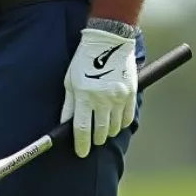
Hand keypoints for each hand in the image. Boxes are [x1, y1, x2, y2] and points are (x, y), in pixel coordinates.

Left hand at [61, 27, 138, 156]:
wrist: (108, 42)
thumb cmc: (83, 60)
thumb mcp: (69, 81)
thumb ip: (68, 105)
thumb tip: (64, 123)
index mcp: (84, 96)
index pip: (82, 128)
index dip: (81, 144)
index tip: (81, 153)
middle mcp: (102, 99)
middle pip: (100, 131)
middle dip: (95, 140)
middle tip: (92, 141)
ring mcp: (118, 98)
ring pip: (114, 127)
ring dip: (107, 133)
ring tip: (102, 131)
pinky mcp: (131, 94)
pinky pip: (127, 118)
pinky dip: (121, 124)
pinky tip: (115, 123)